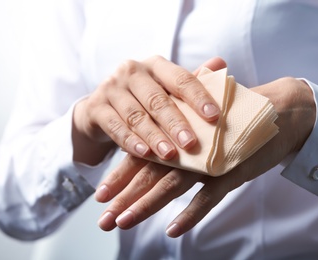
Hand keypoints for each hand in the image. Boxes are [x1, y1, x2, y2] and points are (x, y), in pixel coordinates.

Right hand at [72, 56, 223, 164]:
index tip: (214, 117)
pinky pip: (115, 126)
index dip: (198, 97)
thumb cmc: (144, 100)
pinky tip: (144, 154)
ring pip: (136, 115)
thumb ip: (190, 83)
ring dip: (154, 136)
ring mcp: (111, 88)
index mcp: (156, 65)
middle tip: (191, 144)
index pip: (180, 78)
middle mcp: (132, 71)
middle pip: (157, 99)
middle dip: (176, 123)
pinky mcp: (96, 107)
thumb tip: (221, 62)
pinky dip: (130, 141)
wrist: (103, 109)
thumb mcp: (166, 90)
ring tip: (169, 155)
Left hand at [96, 72, 315, 237]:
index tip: (100, 195)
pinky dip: (191, 213)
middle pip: (149, 174)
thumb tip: (156, 137)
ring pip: (171, 186)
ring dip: (146, 205)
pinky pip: (208, 196)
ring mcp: (209, 159)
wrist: (279, 109)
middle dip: (124, 197)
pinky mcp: (231, 170)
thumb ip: (180, 122)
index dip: (120, 175)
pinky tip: (172, 230)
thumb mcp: (204, 115)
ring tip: (123, 222)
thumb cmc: (237, 113)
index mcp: (178, 130)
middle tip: (103, 220)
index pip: (142, 154)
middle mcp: (189, 145)